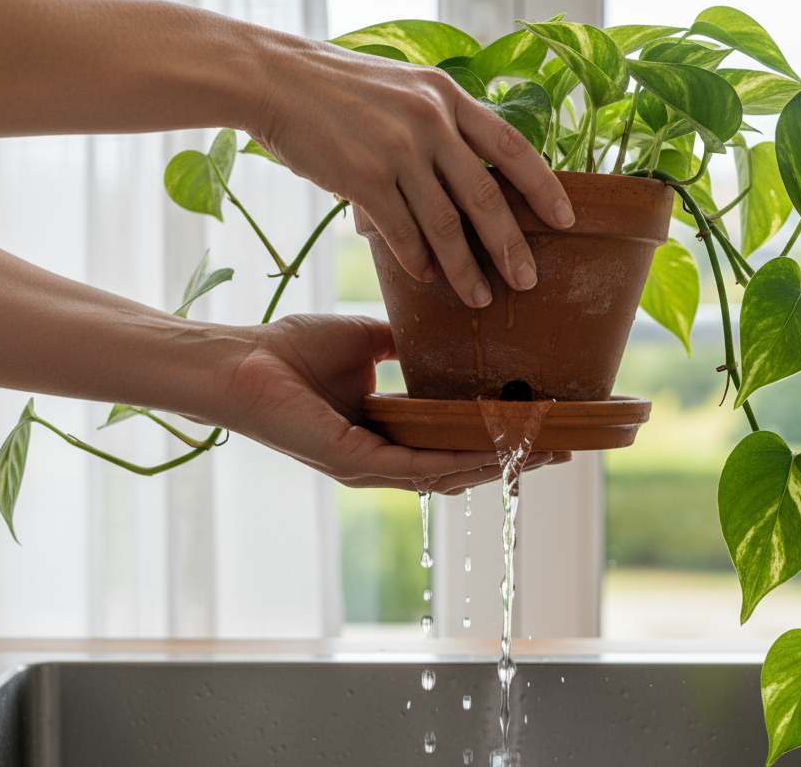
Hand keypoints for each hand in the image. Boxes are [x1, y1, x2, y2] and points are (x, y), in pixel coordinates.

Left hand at [211, 314, 569, 492]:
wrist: (238, 362)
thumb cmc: (285, 353)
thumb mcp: (363, 341)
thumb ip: (401, 345)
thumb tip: (439, 325)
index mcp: (382, 434)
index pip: (449, 446)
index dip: (496, 442)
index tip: (541, 427)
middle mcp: (378, 460)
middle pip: (459, 469)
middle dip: (511, 461)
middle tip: (562, 449)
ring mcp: (367, 467)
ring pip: (447, 475)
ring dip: (498, 465)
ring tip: (543, 453)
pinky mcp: (353, 461)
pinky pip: (418, 466)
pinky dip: (461, 460)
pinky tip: (495, 452)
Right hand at [249, 40, 575, 308]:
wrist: (276, 79)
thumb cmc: (340, 90)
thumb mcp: (403, 90)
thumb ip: (436, 130)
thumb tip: (457, 187)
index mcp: (448, 96)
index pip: (512, 146)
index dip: (543, 187)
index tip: (565, 220)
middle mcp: (432, 121)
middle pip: (486, 196)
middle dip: (510, 246)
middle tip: (527, 281)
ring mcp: (400, 149)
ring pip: (446, 225)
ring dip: (465, 269)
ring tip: (479, 298)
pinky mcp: (365, 178)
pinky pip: (402, 233)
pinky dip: (416, 261)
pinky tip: (425, 279)